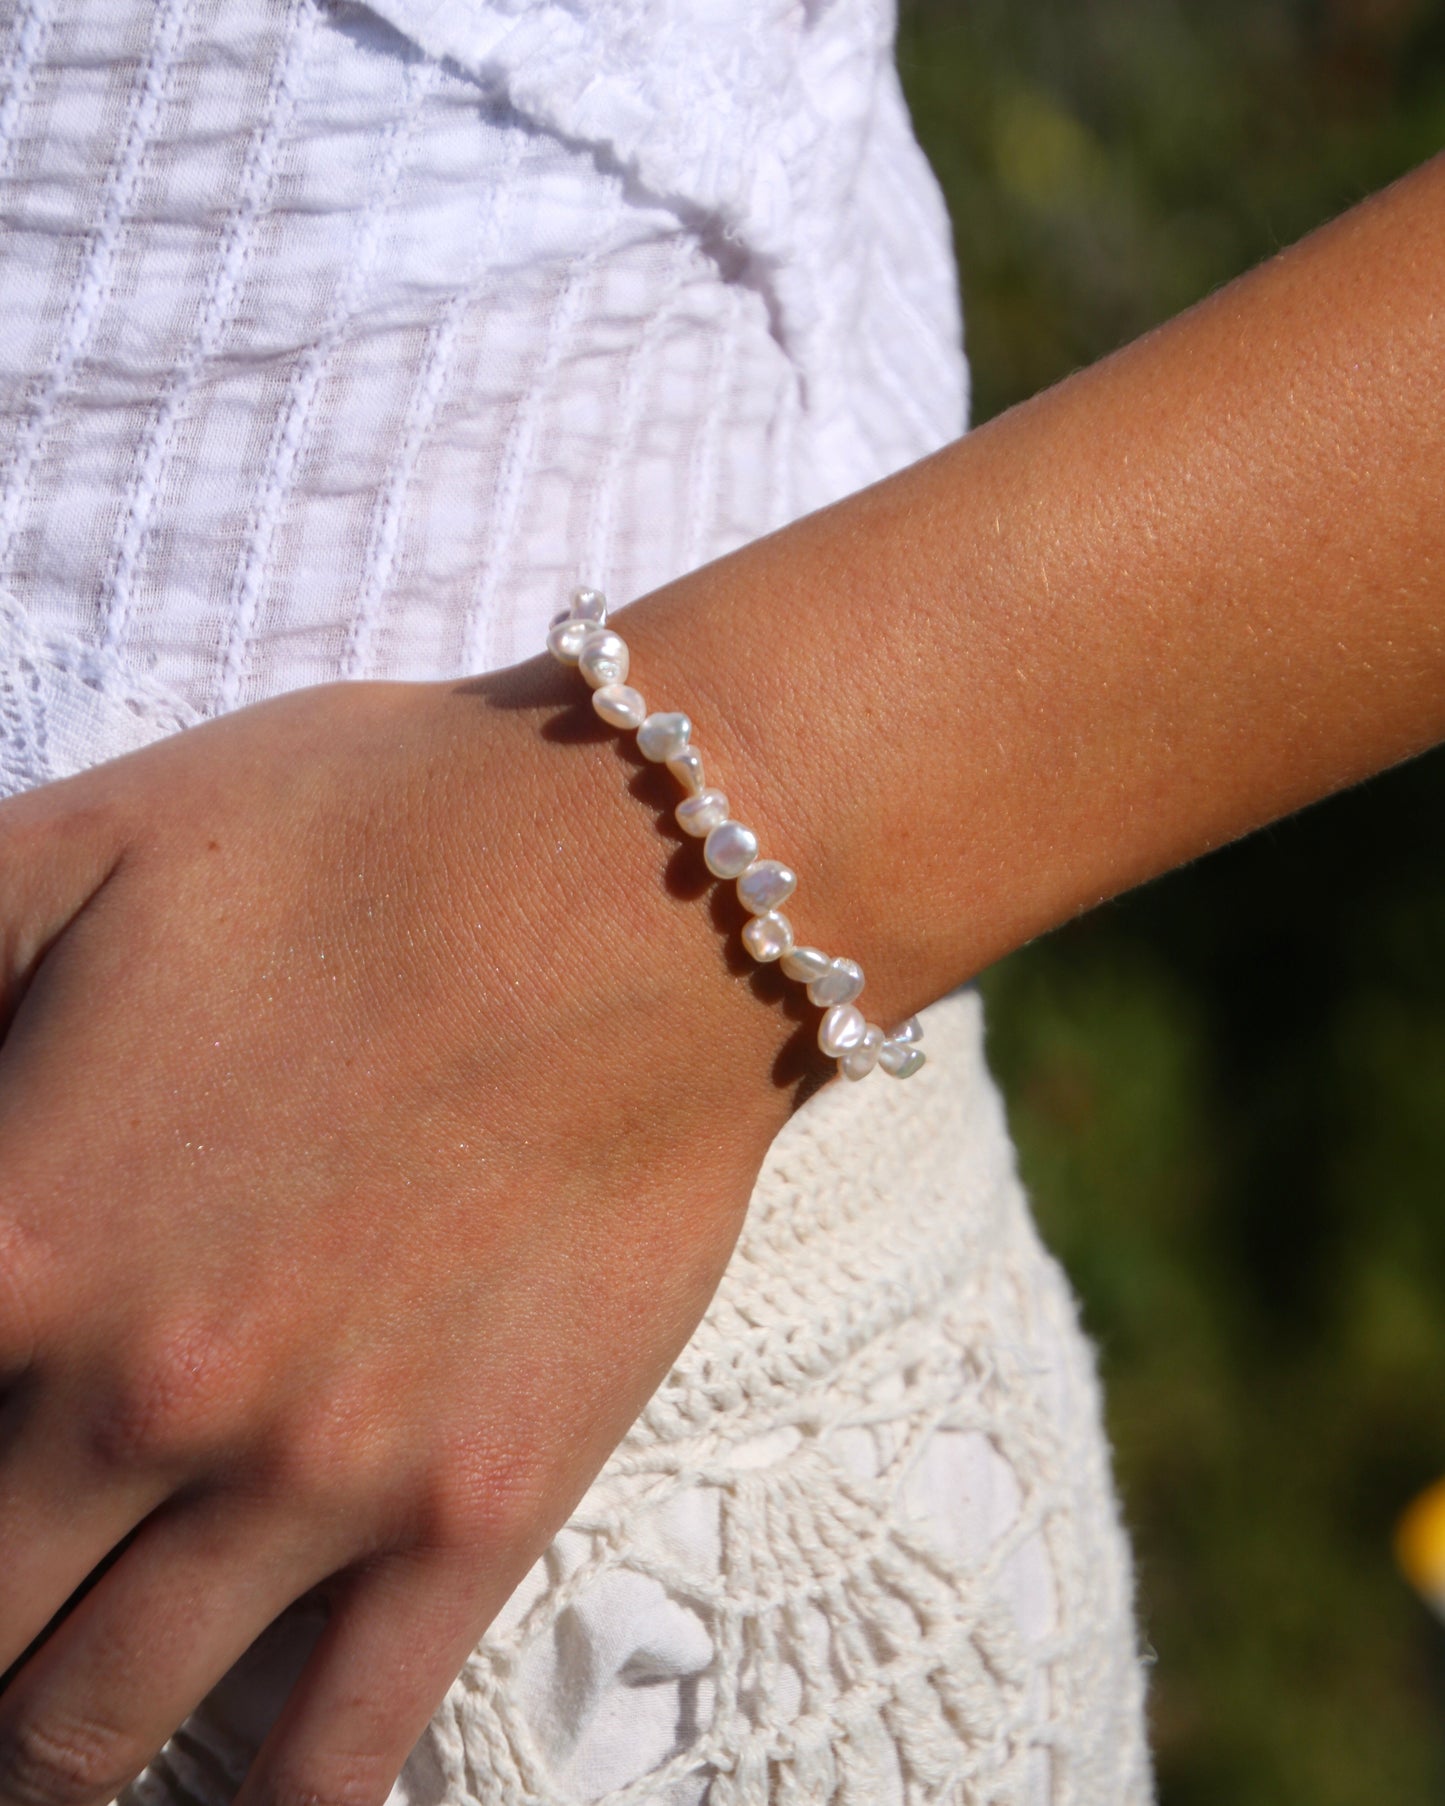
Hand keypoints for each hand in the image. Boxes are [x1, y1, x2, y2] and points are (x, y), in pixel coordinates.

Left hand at [0, 670, 798, 1805]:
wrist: (655, 884)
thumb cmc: (375, 837)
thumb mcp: (77, 842)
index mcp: (15, 1239)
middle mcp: (139, 1401)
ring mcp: (316, 1482)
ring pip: (91, 1732)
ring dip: (34, 1764)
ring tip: (29, 1749)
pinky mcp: (475, 1512)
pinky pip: (341, 1755)